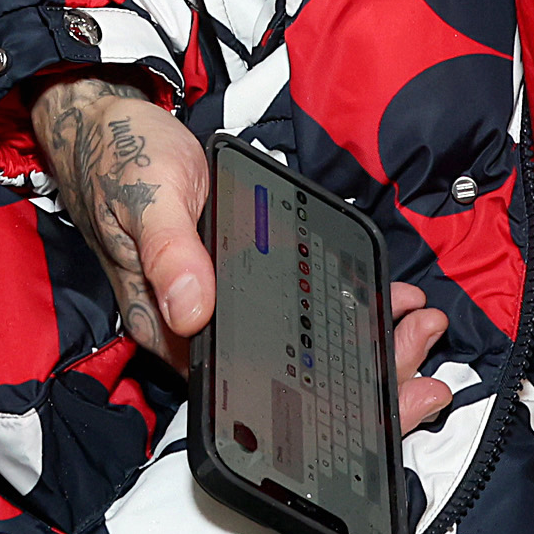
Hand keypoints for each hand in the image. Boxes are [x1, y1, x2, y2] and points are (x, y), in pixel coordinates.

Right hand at [28, 78, 456, 432]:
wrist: (108, 128)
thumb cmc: (123, 162)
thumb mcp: (147, 198)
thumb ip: (170, 252)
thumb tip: (193, 309)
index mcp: (170, 329)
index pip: (254, 390)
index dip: (326, 406)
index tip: (389, 397)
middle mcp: (198, 330)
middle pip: (288, 378)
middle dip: (366, 376)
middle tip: (425, 350)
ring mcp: (221, 305)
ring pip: (301, 347)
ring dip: (367, 343)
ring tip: (423, 325)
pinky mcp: (237, 278)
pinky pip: (298, 308)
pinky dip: (347, 308)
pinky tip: (387, 299)